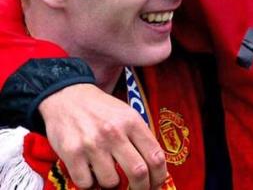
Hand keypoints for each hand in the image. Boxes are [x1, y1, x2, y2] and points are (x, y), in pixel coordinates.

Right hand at [38, 84, 167, 189]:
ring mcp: (92, 144)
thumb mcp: (127, 115)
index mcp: (132, 122)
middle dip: (141, 188)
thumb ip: (141, 138)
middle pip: (138, 173)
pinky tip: (90, 172)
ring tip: (107, 174)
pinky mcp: (71, 153)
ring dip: (111, 184)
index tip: (157, 184)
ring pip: (111, 182)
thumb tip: (155, 168)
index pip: (156, 157)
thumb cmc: (101, 110)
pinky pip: (86, 183)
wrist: (67, 97)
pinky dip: (90, 184)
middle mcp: (114, 133)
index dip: (159, 177)